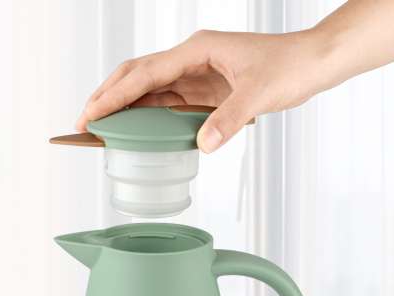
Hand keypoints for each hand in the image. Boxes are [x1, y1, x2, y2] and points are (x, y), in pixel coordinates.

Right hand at [76, 29, 329, 152]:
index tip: (92, 113)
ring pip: (147, 88)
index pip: (145, 73)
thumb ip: (229, 119)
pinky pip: (164, 101)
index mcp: (197, 50)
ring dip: (122, 107)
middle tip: (83, 123)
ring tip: (98, 129)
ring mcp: (195, 73)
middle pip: (136, 75)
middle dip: (107, 97)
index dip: (115, 94)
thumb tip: (203, 144)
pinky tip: (132, 131)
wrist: (312, 63)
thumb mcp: (259, 96)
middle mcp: (191, 58)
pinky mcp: (202, 89)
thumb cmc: (290, 67)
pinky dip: (144, 115)